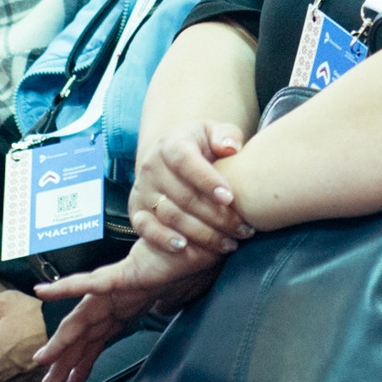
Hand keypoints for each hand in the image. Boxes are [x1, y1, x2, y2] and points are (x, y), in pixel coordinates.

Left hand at [32, 237, 222, 381]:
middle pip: (85, 335)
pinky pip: (90, 284)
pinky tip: (44, 291)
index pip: (100, 338)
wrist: (206, 249)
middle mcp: (117, 299)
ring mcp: (116, 288)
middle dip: (65, 361)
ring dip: (61, 341)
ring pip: (82, 318)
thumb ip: (166, 304)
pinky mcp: (121, 275)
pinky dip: (66, 287)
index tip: (71, 381)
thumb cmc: (193, 266)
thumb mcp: (178, 296)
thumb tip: (163, 309)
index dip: (84, 360)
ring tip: (42, 360)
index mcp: (128, 306)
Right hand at [129, 121, 254, 255]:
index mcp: (170, 145)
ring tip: (230, 243)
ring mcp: (142, 191)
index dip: (208, 181)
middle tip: (244, 229)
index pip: (186, 162)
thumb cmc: (202, 147)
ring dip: (202, 234)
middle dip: (217, 216)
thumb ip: (226, 136)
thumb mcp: (214, 133)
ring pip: (171, 216)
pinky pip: (147, 230)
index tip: (230, 198)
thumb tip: (229, 148)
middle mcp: (152, 167)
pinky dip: (164, 240)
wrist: (172, 159)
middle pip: (184, 196)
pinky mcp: (137, 212)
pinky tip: (187, 248)